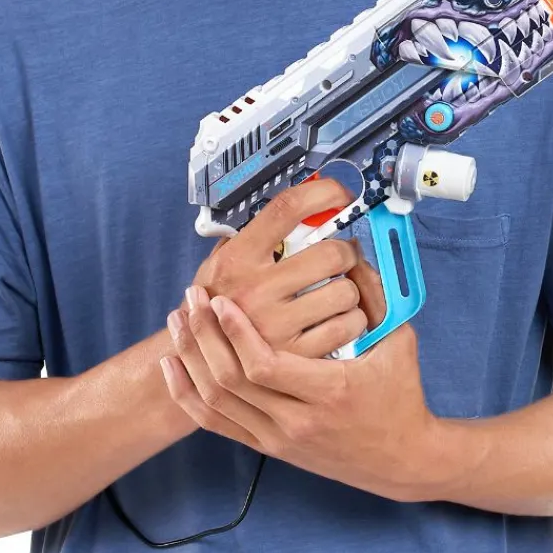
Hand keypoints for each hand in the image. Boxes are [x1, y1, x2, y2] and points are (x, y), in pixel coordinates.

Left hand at [160, 289, 451, 503]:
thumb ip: (377, 300)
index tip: (222, 301)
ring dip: (191, 358)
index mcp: (329, 393)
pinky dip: (188, 394)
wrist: (401, 458)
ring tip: (180, 321)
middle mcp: (298, 421)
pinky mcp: (269, 447)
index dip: (236, 333)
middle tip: (193, 300)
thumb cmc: (401, 396)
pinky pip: (215, 423)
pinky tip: (174, 365)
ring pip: (216, 401)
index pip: (265, 366)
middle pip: (231, 380)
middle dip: (204, 336)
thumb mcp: (398, 344)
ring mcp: (278, 438)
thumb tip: (353, 253)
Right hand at [189, 176, 372, 358]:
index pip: (287, 209)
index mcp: (238, 258)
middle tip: (344, 257)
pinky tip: (338, 318)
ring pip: (345, 292)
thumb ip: (259, 236)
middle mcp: (255, 289)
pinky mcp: (294, 357)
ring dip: (352, 289)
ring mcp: (275, 325)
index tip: (341, 194)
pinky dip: (351, 320)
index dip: (323, 193)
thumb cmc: (218, 303)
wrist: (199, 359)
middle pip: (331, 253)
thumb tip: (309, 206)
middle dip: (348, 251)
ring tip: (338, 292)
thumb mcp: (223, 261)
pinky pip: (346, 327)